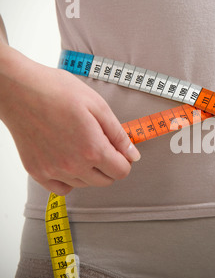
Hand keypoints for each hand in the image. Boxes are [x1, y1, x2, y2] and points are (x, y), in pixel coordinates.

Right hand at [0, 47, 140, 195]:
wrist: (19, 89)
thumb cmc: (57, 91)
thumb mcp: (98, 106)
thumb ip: (118, 135)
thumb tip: (133, 155)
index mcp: (93, 149)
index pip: (121, 171)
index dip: (124, 160)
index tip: (118, 149)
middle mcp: (74, 165)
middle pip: (105, 181)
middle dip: (109, 166)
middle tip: (100, 145)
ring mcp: (53, 171)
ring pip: (85, 184)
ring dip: (90, 171)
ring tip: (80, 146)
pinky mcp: (37, 172)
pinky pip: (62, 188)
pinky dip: (69, 179)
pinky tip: (67, 160)